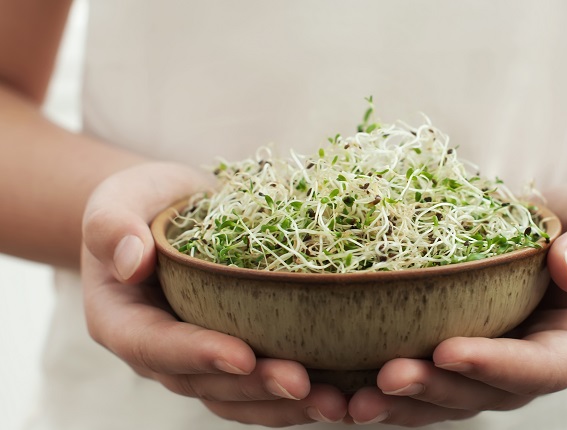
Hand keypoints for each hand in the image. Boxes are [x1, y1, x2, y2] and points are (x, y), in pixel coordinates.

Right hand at [81, 162, 346, 424]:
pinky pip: (263, 383)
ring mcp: (201, 357)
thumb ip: (112, 225)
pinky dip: (299, 394)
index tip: (242, 353)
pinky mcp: (237, 350)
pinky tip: (342, 392)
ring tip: (333, 403)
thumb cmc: (144, 202)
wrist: (174, 210)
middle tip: (301, 383)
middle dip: (254, 387)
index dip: (197, 354)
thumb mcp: (118, 198)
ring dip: (284, 406)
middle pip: (204, 383)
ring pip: (239, 396)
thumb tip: (131, 259)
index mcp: (124, 321)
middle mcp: (161, 352)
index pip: (155, 346)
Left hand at [347, 183, 566, 425]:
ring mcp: (494, 368)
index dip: (495, 364)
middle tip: (387, 378)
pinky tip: (342, 390)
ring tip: (351, 403)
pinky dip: (387, 388)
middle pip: (483, 394)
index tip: (448, 349)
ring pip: (447, 399)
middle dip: (434, 389)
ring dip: (400, 404)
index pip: (540, 367)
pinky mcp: (462, 357)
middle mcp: (533, 369)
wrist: (566, 235)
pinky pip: (427, 379)